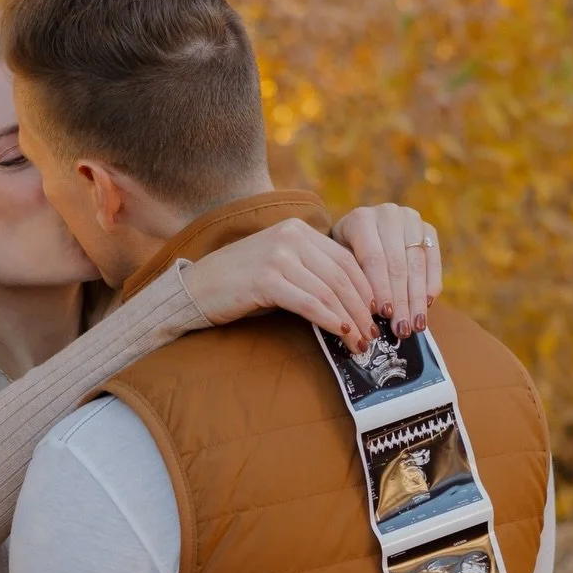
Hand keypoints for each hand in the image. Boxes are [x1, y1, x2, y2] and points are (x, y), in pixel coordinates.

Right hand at [182, 218, 378, 348]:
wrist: (196, 287)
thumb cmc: (240, 283)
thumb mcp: (281, 266)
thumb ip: (312, 272)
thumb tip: (353, 302)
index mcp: (298, 230)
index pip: (346, 260)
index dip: (367, 289)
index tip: (376, 315)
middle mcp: (290, 236)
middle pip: (342, 276)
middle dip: (362, 309)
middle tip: (373, 335)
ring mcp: (278, 256)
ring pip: (329, 291)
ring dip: (350, 320)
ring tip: (360, 342)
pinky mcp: (266, 279)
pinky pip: (309, 303)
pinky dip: (329, 320)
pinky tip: (340, 333)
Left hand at [331, 204, 441, 336]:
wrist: (361, 230)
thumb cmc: (345, 254)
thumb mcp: (340, 262)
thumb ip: (354, 280)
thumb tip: (369, 316)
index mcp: (361, 220)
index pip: (374, 258)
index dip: (381, 288)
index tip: (384, 314)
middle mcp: (387, 214)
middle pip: (397, 263)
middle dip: (401, 300)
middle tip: (402, 328)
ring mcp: (410, 219)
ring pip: (417, 263)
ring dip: (418, 297)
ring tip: (416, 324)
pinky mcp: (427, 228)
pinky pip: (433, 259)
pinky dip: (431, 283)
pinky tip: (428, 304)